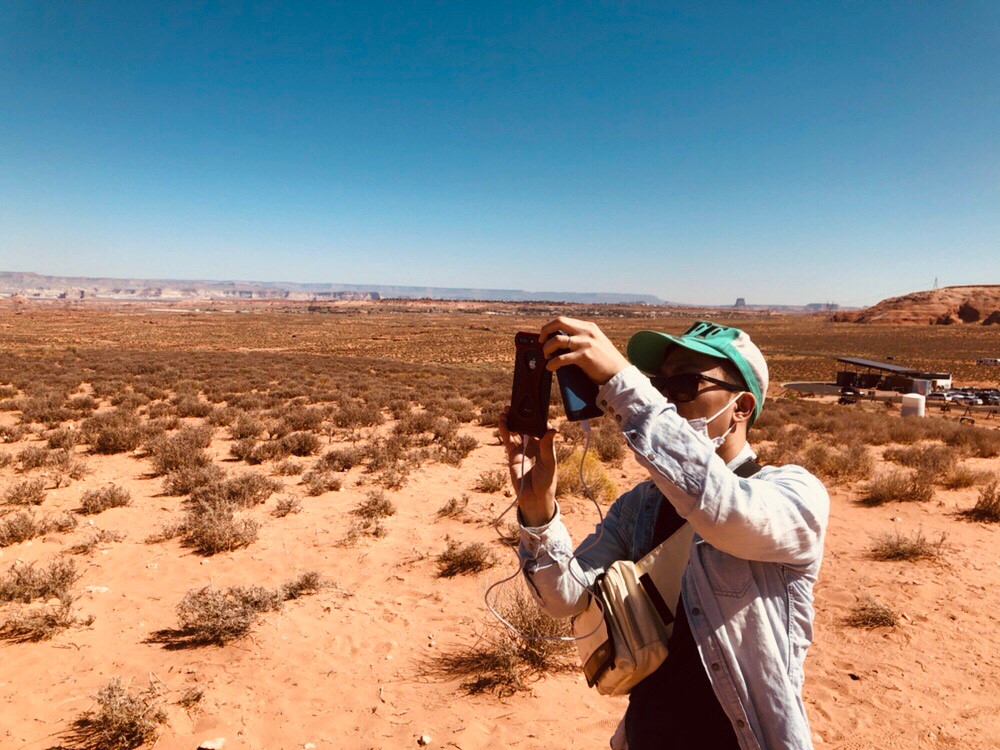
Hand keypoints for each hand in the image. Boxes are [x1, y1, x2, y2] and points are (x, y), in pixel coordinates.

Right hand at [497, 405, 556, 526]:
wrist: (534, 497)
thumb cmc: (546, 481)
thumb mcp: (549, 463)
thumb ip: (548, 447)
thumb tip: (552, 430)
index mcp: (545, 444)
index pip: (541, 426)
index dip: (537, 415)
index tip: (534, 404)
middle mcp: (533, 444)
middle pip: (526, 425)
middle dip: (522, 415)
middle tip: (517, 402)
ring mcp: (522, 448)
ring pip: (515, 430)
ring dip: (511, 420)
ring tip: (506, 409)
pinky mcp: (512, 454)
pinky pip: (507, 439)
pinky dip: (504, 430)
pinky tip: (502, 422)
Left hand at [539, 317, 629, 384]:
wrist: (619, 373)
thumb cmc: (605, 361)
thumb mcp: (595, 342)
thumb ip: (582, 338)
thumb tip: (560, 342)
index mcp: (589, 327)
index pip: (564, 320)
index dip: (550, 327)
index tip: (545, 335)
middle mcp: (586, 332)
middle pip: (558, 322)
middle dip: (545, 331)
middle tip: (541, 342)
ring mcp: (585, 343)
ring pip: (556, 340)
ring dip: (547, 348)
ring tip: (546, 356)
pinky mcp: (584, 356)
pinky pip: (561, 358)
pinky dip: (552, 363)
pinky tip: (550, 367)